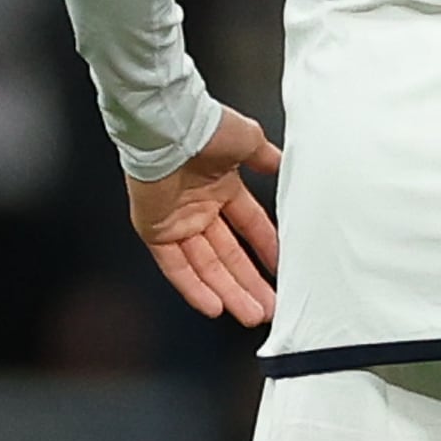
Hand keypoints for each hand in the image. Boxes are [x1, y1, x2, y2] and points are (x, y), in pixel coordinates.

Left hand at [129, 105, 282, 325]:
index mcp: (221, 186)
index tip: (282, 269)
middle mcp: (199, 207)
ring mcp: (177, 222)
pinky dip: (194, 288)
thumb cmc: (206, 126)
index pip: (249, 225)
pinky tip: (215, 307)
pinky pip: (176, 267)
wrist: (169, 125)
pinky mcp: (155, 232)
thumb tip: (284, 164)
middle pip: (228, 255)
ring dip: (229, 292)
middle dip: (249, 283)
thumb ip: (266, 158)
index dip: (266, 248)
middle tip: (269, 307)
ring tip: (251, 315)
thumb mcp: (249, 141)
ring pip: (206, 266)